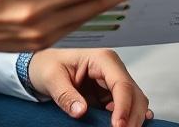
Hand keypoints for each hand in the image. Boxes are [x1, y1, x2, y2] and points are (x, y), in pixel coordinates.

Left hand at [29, 48, 154, 126]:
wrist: (43, 67)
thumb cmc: (49, 66)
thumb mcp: (52, 79)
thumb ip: (66, 95)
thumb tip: (81, 111)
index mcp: (102, 59)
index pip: (121, 84)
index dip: (124, 106)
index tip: (118, 126)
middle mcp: (113, 68)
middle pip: (134, 93)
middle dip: (132, 116)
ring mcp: (113, 82)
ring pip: (135, 101)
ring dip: (132, 118)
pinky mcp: (110, 95)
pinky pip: (126, 107)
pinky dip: (128, 118)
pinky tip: (126, 126)